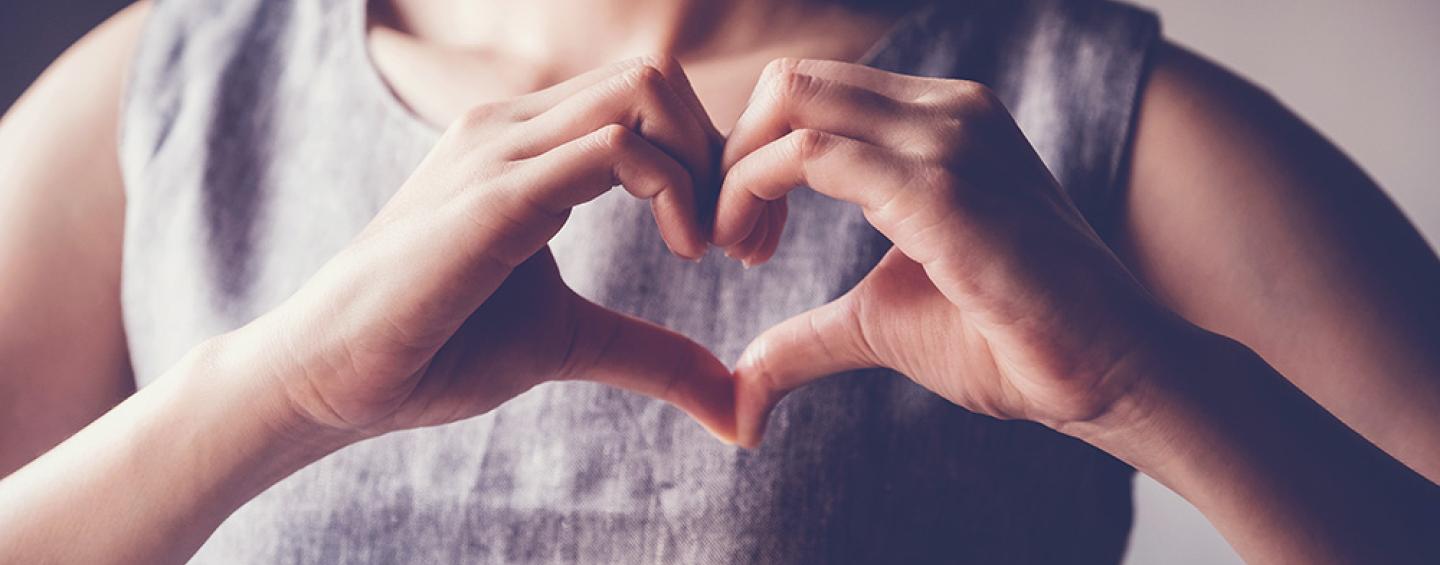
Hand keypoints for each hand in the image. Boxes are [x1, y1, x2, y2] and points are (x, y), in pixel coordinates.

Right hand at [225, 57, 736, 443]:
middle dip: (722, 154)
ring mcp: (499, 150)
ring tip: (709, 246)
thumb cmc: (437, 348)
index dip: (711, 161)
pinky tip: (682, 250)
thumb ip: (651, 354)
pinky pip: (614, 147)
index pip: (647, 100)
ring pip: (643, 91)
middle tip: (739, 242)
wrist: (330, 377)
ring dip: (705, 165)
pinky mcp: (495, 195)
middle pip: (656, 79)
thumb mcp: (570, 341)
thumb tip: (733, 403)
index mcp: (526, 145)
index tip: (736, 242)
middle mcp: (512, 127)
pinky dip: (674, 190)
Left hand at [717, 59, 1186, 446]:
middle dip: (732, 154)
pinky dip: (754, 192)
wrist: (1108, 373)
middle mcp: (945, 111)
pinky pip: (812, 155)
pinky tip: (755, 254)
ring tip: (743, 252)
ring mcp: (948, 140)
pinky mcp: (942, 188)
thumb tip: (742, 388)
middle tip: (729, 240)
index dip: (754, 157)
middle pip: (791, 81)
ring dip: (737, 175)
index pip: (812, 94)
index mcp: (939, 122)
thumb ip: (808, 335)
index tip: (745, 239)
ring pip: (792, 100)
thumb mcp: (882, 322)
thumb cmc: (1008, 341)